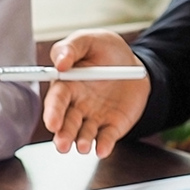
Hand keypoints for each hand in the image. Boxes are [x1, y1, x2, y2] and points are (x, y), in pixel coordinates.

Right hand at [44, 29, 151, 157]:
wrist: (137, 65)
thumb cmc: (107, 50)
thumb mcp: (90, 40)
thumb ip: (71, 47)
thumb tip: (60, 64)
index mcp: (67, 85)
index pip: (56, 102)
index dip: (52, 113)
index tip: (52, 123)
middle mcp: (76, 106)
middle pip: (66, 124)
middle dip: (63, 135)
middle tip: (62, 145)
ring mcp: (93, 118)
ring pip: (83, 134)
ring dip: (81, 142)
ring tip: (82, 146)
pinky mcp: (111, 127)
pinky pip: (106, 138)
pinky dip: (103, 145)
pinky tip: (102, 149)